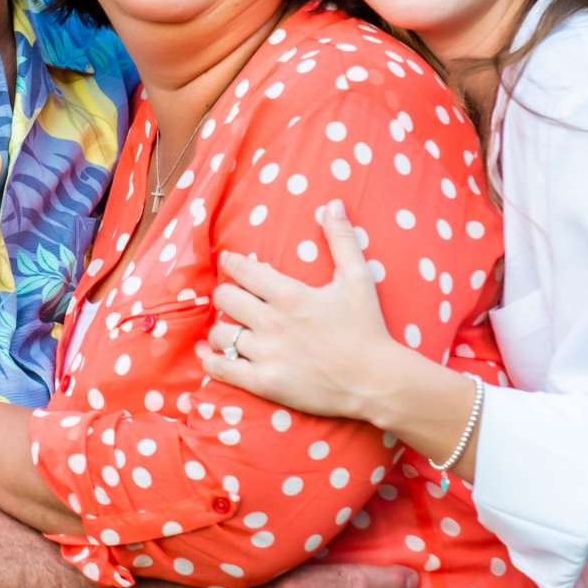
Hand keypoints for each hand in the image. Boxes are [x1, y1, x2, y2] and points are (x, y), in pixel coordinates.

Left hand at [203, 199, 416, 426]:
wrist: (376, 381)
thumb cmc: (368, 328)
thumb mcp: (358, 278)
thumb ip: (342, 239)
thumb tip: (331, 204)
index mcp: (290, 295)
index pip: (243, 270)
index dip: (232, 264)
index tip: (229, 262)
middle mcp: (272, 323)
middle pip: (225, 299)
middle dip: (226, 294)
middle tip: (232, 296)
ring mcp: (266, 355)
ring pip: (220, 334)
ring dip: (221, 329)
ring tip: (230, 327)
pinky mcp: (264, 383)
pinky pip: (221, 369)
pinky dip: (212, 360)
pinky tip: (212, 355)